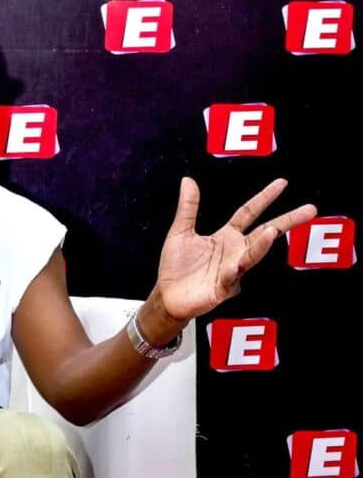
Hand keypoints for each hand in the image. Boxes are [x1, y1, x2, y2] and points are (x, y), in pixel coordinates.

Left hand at [155, 177, 316, 323]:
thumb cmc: (175, 268)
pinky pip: (231, 279)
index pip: (249, 213)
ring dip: (262, 245)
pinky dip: (234, 272)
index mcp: (226, 237)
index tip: (282, 183)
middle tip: (310, 210)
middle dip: (287, 221)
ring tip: (273, 231)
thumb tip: (188, 181)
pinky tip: (236, 265)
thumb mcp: (180, 232)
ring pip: (251, 256)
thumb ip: (188, 208)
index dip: (265, 198)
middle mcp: (234, 252)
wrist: (167, 296)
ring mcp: (231, 271)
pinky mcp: (222, 289)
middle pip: (264, 233)